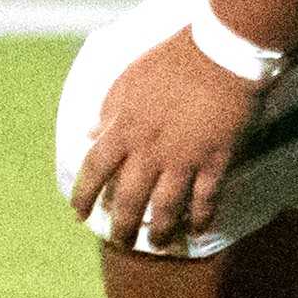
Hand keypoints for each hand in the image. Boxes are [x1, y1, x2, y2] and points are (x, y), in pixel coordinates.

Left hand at [72, 29, 262, 252]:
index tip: (76, 213)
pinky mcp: (215, 160)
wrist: (221, 54)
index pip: (94, 169)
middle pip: (128, 198)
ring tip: (155, 244)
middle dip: (121, 225)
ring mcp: (184, 158)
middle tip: (118, 242)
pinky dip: (200, 217)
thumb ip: (107, 111)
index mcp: (123, 128)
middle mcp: (149, 149)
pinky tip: (197, 230)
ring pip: (165, 207)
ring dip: (158, 229)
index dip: (84, 194)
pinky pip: (205, 199)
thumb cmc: (171, 62)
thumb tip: (88, 134)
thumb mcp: (127, 82)